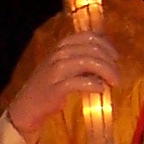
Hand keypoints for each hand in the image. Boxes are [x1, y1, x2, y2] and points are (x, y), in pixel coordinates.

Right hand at [5, 32, 121, 136]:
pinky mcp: (55, 88)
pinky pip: (79, 82)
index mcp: (62, 46)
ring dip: (106, 71)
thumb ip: (81, 58)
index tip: (115, 58)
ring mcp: (55, 70)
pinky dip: (94, 84)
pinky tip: (101, 89)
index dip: (107, 46)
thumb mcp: (64, 65)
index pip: (89, 37)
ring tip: (114, 82)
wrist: (27, 106)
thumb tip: (108, 57)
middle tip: (117, 75)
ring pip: (88, 62)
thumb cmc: (49, 86)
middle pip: (92, 49)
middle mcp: (59, 54)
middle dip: (110, 61)